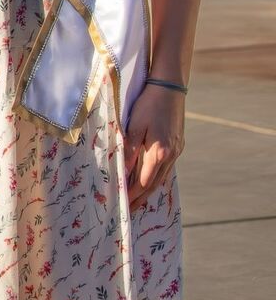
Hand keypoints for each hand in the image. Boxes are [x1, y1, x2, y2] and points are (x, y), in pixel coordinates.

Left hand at [123, 83, 185, 211]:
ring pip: (161, 177)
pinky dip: (156, 177)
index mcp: (159, 153)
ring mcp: (177, 151)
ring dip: (149, 189)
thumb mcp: (134, 126)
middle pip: (153, 183)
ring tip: (137, 201)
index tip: (122, 205)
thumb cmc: (148, 104)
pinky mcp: (178, 145)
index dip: (132, 194)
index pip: (143, 181)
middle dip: (140, 198)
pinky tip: (149, 180)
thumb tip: (122, 171)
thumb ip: (129, 150)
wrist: (170, 89)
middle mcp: (170, 156)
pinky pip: (165, 168)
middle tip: (129, 211)